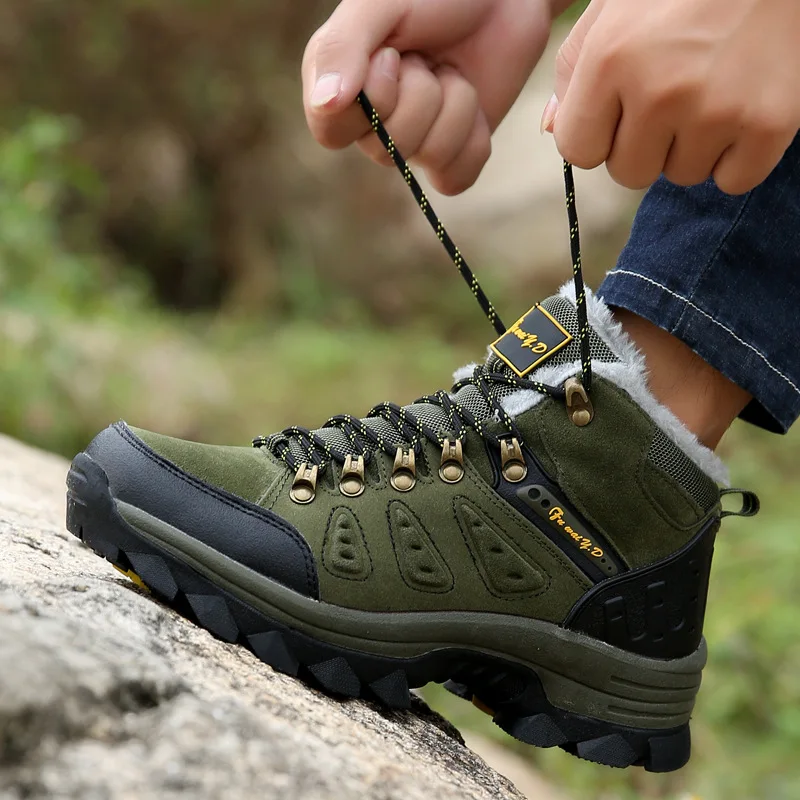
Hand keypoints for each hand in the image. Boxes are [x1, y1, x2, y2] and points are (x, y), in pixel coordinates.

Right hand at [302, 0, 554, 194]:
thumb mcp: (379, 5)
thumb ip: (342, 47)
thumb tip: (324, 104)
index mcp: (342, 84)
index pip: (331, 132)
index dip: (370, 101)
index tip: (391, 56)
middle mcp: (373, 120)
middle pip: (384, 151)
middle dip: (420, 97)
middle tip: (427, 57)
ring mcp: (415, 140)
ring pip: (426, 157)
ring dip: (454, 105)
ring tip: (452, 70)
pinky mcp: (453, 153)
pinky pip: (455, 178)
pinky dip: (473, 140)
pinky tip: (474, 105)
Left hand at [544, 0, 799, 194]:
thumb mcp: (615, 4)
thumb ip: (574, 66)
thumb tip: (553, 127)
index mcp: (611, 60)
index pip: (578, 151)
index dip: (597, 134)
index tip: (620, 109)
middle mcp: (660, 92)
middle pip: (628, 172)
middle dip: (644, 144)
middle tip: (674, 93)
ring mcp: (717, 112)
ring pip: (681, 176)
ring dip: (691, 146)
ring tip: (712, 89)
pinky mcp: (770, 125)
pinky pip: (733, 180)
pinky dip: (737, 157)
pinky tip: (742, 109)